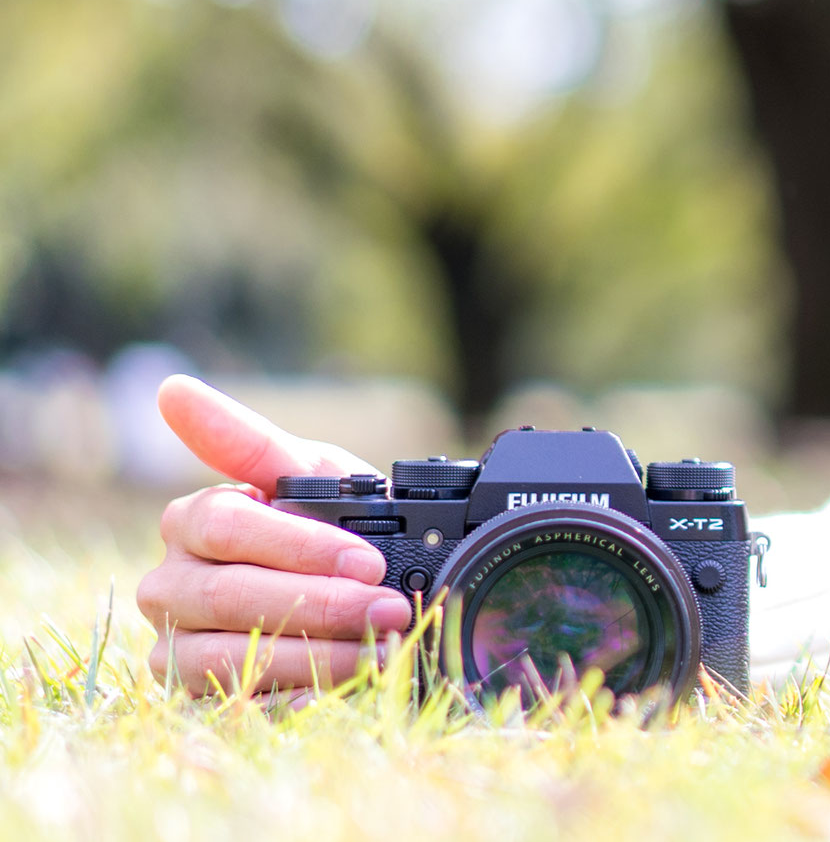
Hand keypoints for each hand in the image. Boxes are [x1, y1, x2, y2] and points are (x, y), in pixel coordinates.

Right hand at [135, 376, 412, 694]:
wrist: (351, 595)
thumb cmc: (325, 524)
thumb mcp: (311, 476)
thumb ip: (253, 443)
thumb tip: (172, 391)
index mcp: (190, 521)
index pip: (226, 528)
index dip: (301, 546)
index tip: (369, 558)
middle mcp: (168, 585)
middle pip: (229, 596)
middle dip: (322, 603)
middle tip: (391, 607)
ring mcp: (174, 647)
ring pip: (228, 657)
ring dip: (316, 655)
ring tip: (384, 647)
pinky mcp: (195, 701)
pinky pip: (233, 708)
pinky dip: (293, 700)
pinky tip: (343, 689)